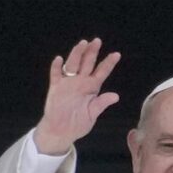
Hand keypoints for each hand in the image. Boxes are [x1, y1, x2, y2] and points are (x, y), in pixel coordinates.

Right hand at [34, 38, 120, 154]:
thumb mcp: (92, 114)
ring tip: (82, 43)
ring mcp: (68, 83)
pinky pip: (56, 74)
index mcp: (92, 88)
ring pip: (73, 64)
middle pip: (87, 63)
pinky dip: (57, 67)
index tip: (117, 54)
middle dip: (92, 52)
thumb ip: (101, 103)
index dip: (108, 63)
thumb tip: (115, 96)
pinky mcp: (56, 87)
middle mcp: (80, 82)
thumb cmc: (78, 123)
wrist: (61, 131)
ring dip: (77, 54)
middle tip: (97, 41)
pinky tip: (59, 59)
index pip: (102, 72)